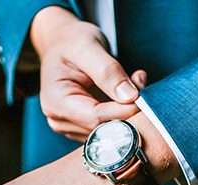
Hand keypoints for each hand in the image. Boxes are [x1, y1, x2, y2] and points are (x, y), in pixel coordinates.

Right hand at [31, 6, 146, 140]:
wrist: (62, 43)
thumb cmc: (71, 42)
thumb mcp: (87, 46)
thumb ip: (108, 71)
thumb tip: (129, 97)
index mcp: (56, 102)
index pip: (95, 118)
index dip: (122, 111)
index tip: (142, 97)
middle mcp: (61, 120)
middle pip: (103, 128)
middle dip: (126, 110)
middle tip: (139, 82)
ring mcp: (72, 127)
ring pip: (110, 130)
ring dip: (126, 110)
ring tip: (131, 81)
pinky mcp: (84, 127)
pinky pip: (110, 126)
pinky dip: (123, 112)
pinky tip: (124, 92)